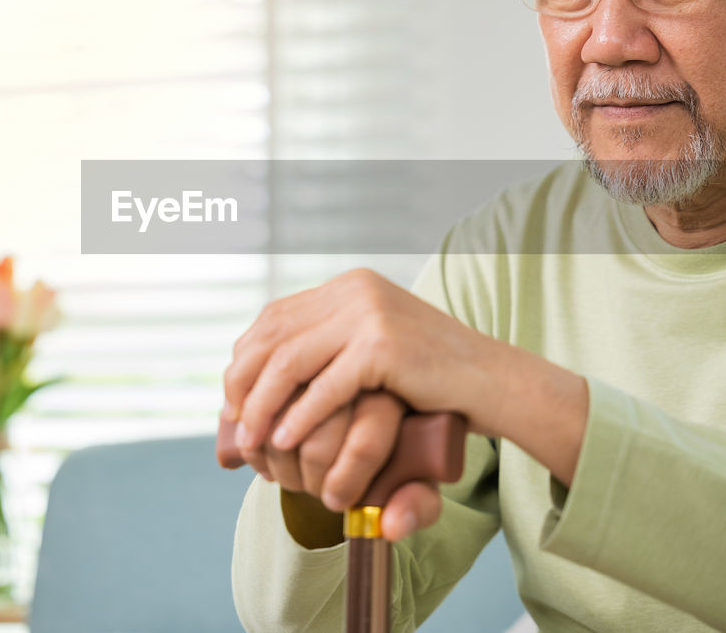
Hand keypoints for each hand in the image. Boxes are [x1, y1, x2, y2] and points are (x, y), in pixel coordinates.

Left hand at [223, 269, 502, 537]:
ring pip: (289, 360)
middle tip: (233, 425)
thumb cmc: (432, 380)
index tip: (233, 398)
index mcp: (349, 286)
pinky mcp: (382, 344)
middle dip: (244, 383)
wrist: (492, 382)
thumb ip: (330, 349)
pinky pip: (325, 386)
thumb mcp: (373, 351)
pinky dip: (299, 416)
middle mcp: (354, 289)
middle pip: (273, 336)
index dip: (246, 358)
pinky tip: (284, 440)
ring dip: (262, 404)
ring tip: (250, 440)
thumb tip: (271, 371)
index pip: (274, 317)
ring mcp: (368, 312)